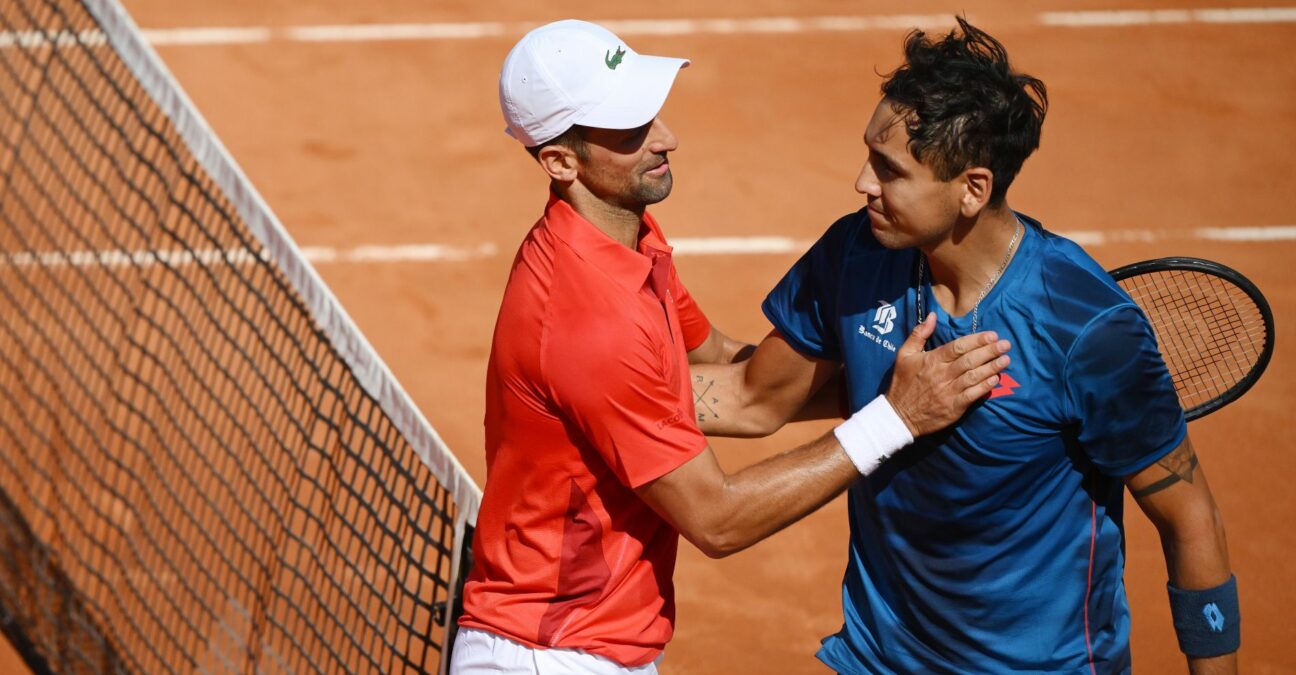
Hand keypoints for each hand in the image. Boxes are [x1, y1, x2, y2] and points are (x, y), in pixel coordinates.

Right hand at [886, 313, 1010, 436]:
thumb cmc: (902, 383)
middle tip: (1006, 344)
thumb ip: (919, 334)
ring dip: (992, 367)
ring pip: (974, 376)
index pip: (958, 347)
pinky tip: (996, 379)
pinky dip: (985, 386)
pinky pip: (973, 394)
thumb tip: (932, 315)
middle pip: (970, 360)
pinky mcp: (954, 407)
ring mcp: (949, 391)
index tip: (992, 335)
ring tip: (1006, 359)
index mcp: (931, 360)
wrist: (898, 415)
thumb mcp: (904, 355)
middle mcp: (942, 374)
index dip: (977, 340)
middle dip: (990, 351)